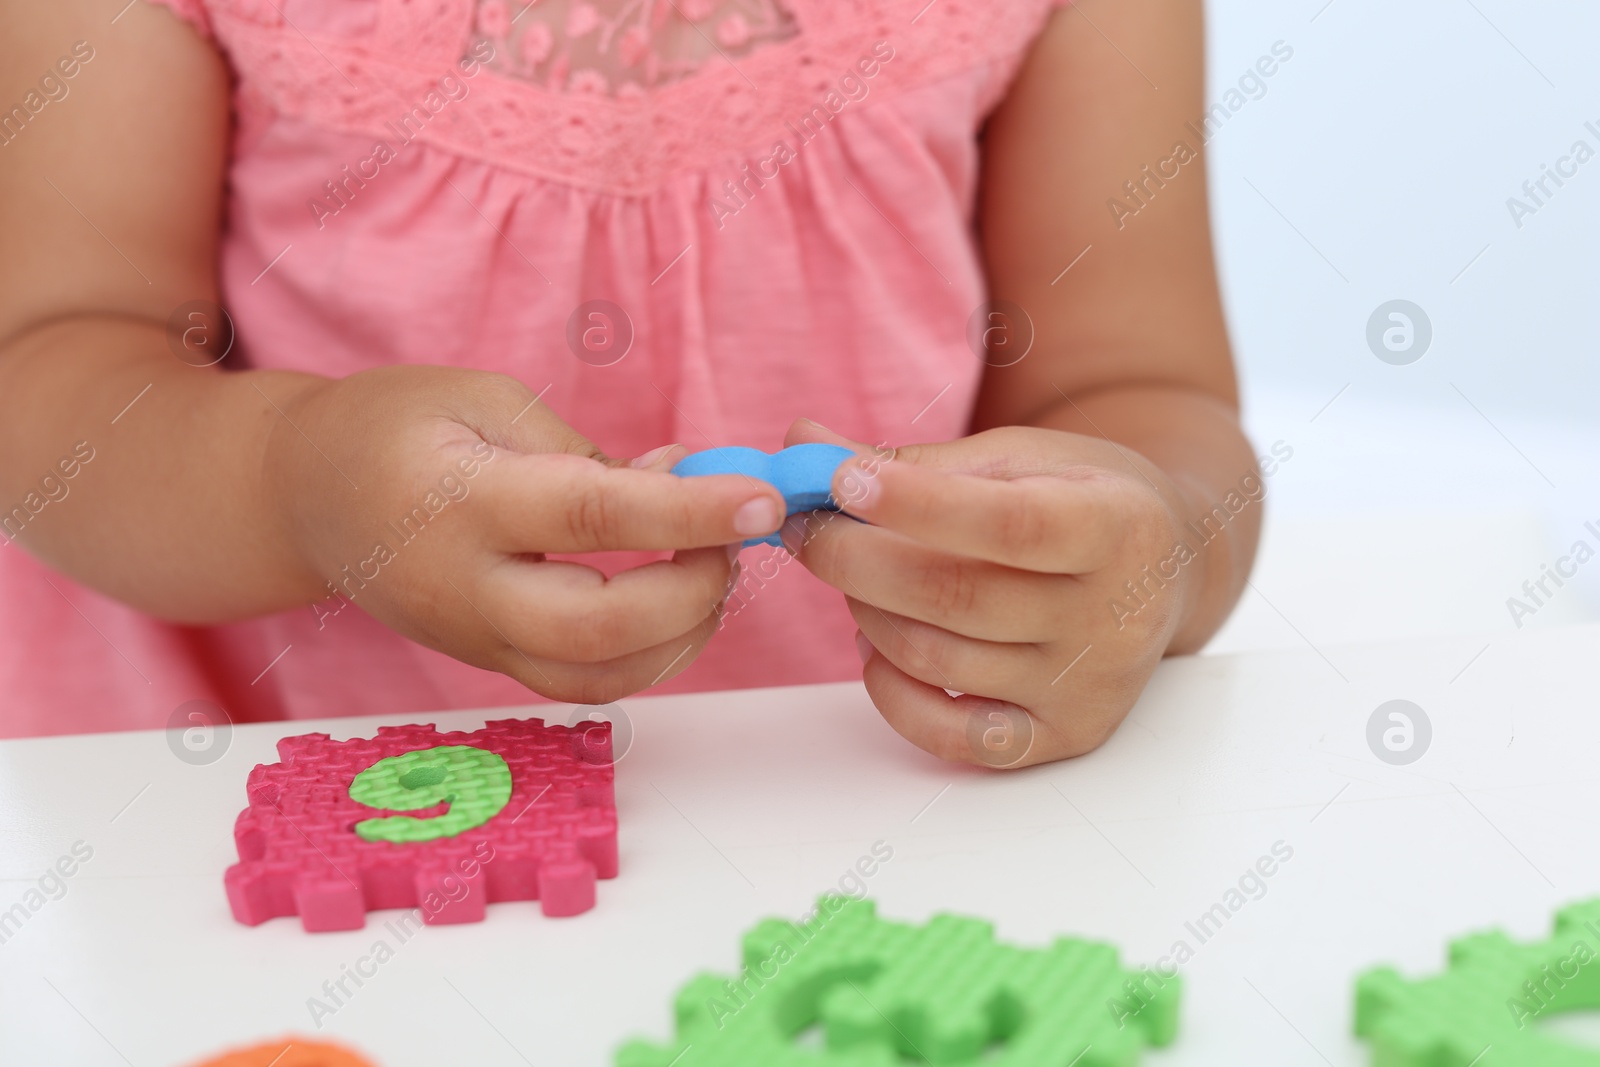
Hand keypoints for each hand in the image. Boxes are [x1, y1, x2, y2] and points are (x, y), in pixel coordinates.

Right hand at [262, 365, 786, 703]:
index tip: (762, 496)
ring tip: (710, 562)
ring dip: (685, 632)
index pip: (593, 518)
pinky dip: (652, 653)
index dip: (689, 513)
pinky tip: (676, 598)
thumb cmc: (393, 425)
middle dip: (696, 590)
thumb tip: (686, 483)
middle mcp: (466, 589)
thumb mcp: (484, 399)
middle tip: (733, 534)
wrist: (299, 497)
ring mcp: (475, 641)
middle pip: (603, 629)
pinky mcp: (490, 664)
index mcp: (461, 501)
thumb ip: (586, 450)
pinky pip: (587, 683)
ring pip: (603, 678)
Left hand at [782, 418, 1203, 766]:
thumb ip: (913, 462)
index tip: (839, 479)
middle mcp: (1114, 617)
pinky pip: (950, 736)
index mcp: (1118, 526)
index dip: (914, 505)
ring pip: (938, 660)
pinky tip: (877, 642)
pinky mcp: (1062, 737)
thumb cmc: (1080, 497)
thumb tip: (800, 443)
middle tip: (804, 527)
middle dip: (854, 558)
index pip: (1008, 525)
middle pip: (955, 597)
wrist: (1166, 568)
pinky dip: (890, 692)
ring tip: (852, 577)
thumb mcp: (1018, 459)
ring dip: (865, 612)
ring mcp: (1089, 687)